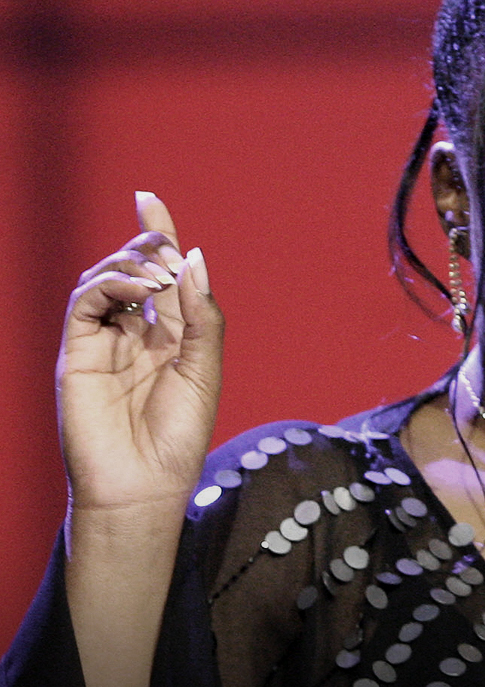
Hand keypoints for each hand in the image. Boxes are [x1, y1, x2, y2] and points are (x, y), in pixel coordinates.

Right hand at [58, 192, 223, 514]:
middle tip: (168, 252)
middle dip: (149, 246)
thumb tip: (192, 259)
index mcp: (169, 338)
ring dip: (133, 263)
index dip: (156, 235)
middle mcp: (135, 334)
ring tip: (158, 273)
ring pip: (105, 278)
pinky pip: (87, 301)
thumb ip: (201, 317)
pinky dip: (111, 283)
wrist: (143, 486)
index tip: (150, 200)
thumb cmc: (178, 439)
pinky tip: (138, 287)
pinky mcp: (79, 352)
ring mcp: (104, 342)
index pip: (161, 275)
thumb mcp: (204, 372)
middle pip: (134, 269)